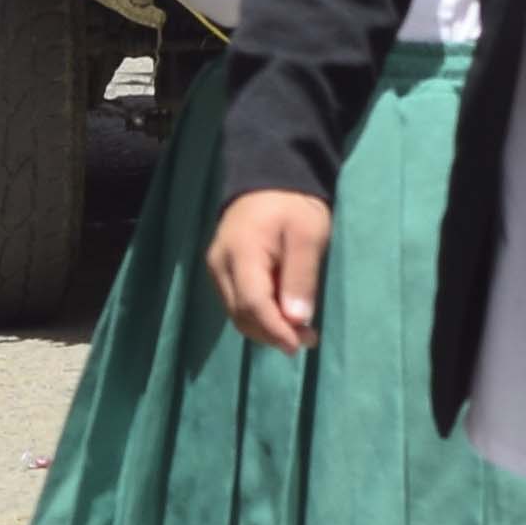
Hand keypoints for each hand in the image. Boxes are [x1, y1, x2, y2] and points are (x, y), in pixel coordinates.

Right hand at [208, 186, 333, 352]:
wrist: (269, 181)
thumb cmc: (293, 206)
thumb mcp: (308, 234)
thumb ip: (301, 276)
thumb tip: (296, 320)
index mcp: (241, 252)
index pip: (252, 303)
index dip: (275, 330)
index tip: (300, 343)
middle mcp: (220, 265)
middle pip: (241, 315)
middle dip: (273, 334)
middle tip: (309, 338)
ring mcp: (217, 270)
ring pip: (237, 315)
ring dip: (267, 329)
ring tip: (300, 331)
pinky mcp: (221, 273)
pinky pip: (237, 305)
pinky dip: (260, 317)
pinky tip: (283, 316)